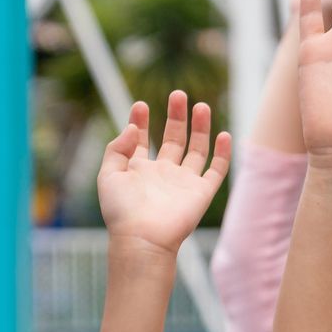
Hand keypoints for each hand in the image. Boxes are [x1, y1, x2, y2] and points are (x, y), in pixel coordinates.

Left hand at [97, 94, 230, 253]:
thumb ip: (117, 147)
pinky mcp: (201, 192)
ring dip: (199, 127)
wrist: (143, 237)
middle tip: (178, 94)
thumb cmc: (122, 211)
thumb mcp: (108, 174)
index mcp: (139, 170)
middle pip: (173, 138)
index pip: (142, 140)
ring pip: (196, 149)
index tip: (140, 105)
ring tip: (200, 105)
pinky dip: (222, 153)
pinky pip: (216, 170)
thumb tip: (132, 127)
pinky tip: (222, 134)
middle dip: (175, 116)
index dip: (141, 121)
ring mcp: (184, 182)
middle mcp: (163, 173)